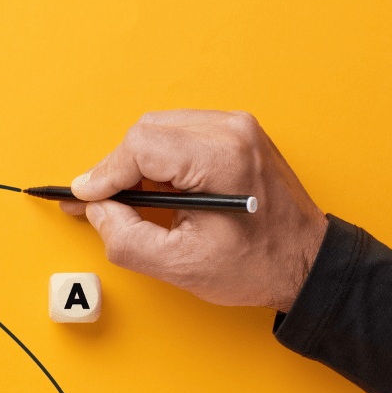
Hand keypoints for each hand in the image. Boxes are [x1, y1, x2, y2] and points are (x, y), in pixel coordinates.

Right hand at [62, 110, 327, 311]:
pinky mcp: (238, 134)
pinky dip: (161, 160)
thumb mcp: (179, 265)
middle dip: (118, 168)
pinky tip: (159, 190)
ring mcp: (238, 127)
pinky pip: (181, 133)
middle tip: (100, 203)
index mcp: (220, 158)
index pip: (139, 146)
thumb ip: (125, 237)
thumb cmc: (257, 265)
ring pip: (161, 129)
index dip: (103, 173)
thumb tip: (97, 209)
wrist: (308, 263)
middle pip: (146, 131)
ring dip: (138, 163)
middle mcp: (231, 131)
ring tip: (130, 200)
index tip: (83, 197)